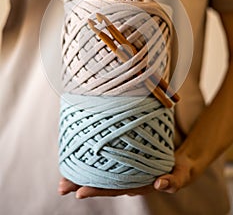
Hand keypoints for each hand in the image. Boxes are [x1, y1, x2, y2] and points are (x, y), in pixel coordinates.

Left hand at [58, 147, 195, 197]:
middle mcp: (128, 179)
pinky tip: (82, 153)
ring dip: (83, 173)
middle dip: (81, 185)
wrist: (181, 163)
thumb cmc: (180, 171)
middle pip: (103, 184)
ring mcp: (126, 169)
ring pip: (102, 172)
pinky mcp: (127, 158)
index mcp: (139, 185)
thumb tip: (160, 185)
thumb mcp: (181, 175)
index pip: (115, 189)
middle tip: (61, 186)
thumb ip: (174, 181)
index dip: (97, 190)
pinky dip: (95, 158)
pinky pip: (109, 160)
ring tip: (63, 175)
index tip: (79, 192)